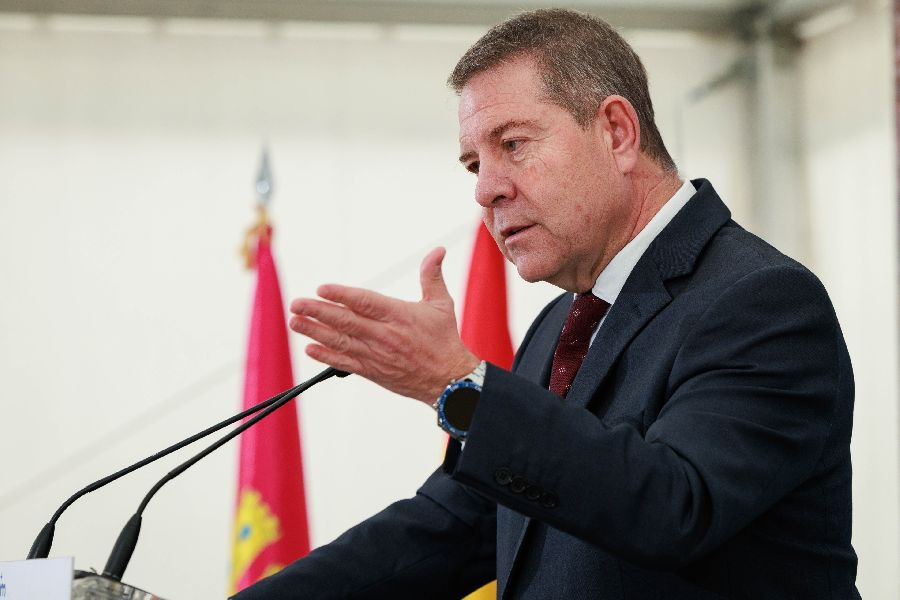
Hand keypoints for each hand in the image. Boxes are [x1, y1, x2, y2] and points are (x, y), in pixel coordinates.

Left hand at [289, 247, 479, 403]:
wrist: (448, 381)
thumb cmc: (444, 340)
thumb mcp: (441, 304)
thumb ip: (432, 275)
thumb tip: (438, 250)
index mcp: (399, 316)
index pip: (365, 302)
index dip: (342, 296)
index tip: (321, 289)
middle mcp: (384, 336)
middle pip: (346, 322)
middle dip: (318, 312)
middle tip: (297, 303)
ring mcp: (376, 355)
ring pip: (340, 342)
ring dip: (315, 331)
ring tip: (296, 321)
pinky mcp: (372, 371)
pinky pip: (344, 363)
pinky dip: (326, 356)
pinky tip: (310, 348)